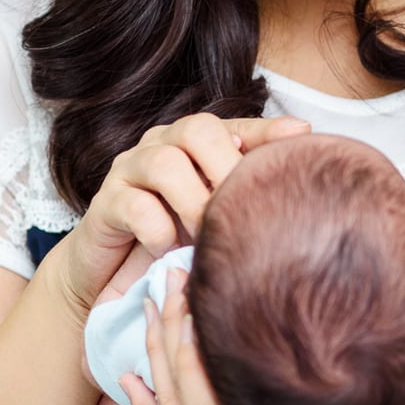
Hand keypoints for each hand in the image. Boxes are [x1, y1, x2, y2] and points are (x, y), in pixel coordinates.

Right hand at [49, 112, 310, 320]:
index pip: (234, 127)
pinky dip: (159, 231)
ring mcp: (129, 170)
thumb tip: (296, 174)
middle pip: (197, 129)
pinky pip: (135, 205)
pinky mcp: (104, 204)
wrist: (110, 277)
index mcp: (192, 144)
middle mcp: (161, 145)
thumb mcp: (214, 219)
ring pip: (165, 163)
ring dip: (195, 203)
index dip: (266, 131)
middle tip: (242, 209)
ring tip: (208, 237)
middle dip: (225, 167)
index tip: (301, 135)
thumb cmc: (174, 242)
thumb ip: (242, 197)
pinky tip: (169, 252)